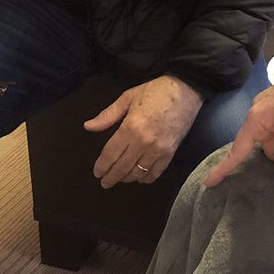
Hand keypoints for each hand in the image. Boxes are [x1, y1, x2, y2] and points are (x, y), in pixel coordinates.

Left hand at [84, 74, 204, 188]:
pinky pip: (155, 172)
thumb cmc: (155, 91)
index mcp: (130, 128)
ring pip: (138, 172)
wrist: (186, 90)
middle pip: (122, 167)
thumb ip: (108, 115)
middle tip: (105, 183)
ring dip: (127, 178)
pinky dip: (146, 178)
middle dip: (111, 177)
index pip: (110, 154)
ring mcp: (158, 150)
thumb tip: (88, 127)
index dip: (102, 166)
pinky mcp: (170, 153)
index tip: (97, 173)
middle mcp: (143, 143)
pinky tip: (140, 177)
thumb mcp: (128, 98)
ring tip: (121, 179)